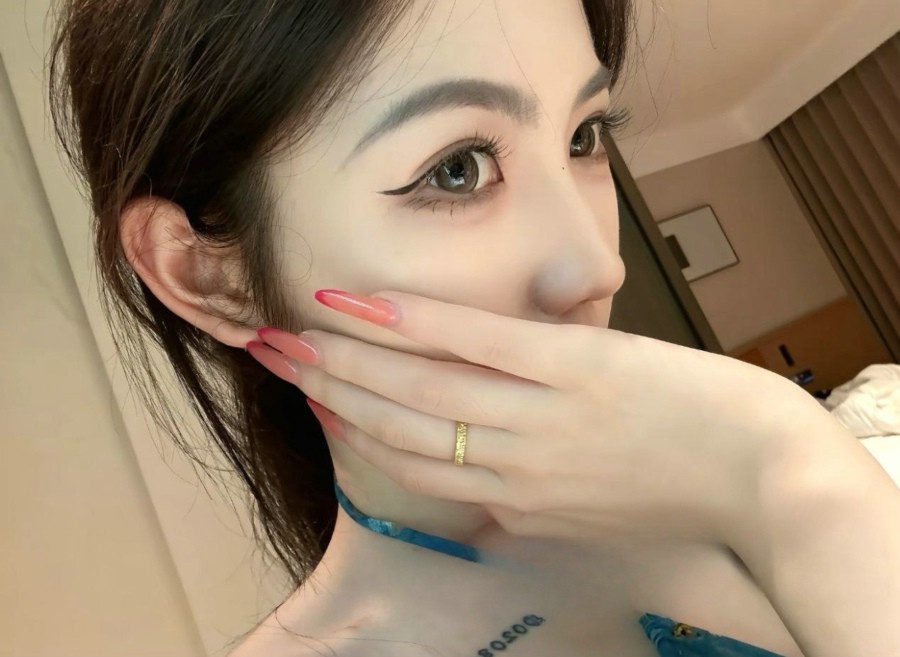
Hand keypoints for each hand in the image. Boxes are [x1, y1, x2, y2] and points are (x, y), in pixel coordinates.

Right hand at [247, 289, 815, 546]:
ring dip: (348, 354)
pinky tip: (363, 302)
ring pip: (421, 386)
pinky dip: (415, 324)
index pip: (412, 464)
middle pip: (397, 424)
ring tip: (294, 328)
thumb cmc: (682, 489)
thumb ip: (531, 500)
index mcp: (517, 500)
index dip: (352, 427)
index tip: (314, 394)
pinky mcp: (572, 369)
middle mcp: (512, 465)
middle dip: (326, 386)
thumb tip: (486, 493)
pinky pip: (478, 346)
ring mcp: (539, 416)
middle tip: (270, 353)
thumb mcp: (592, 515)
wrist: (761, 478)